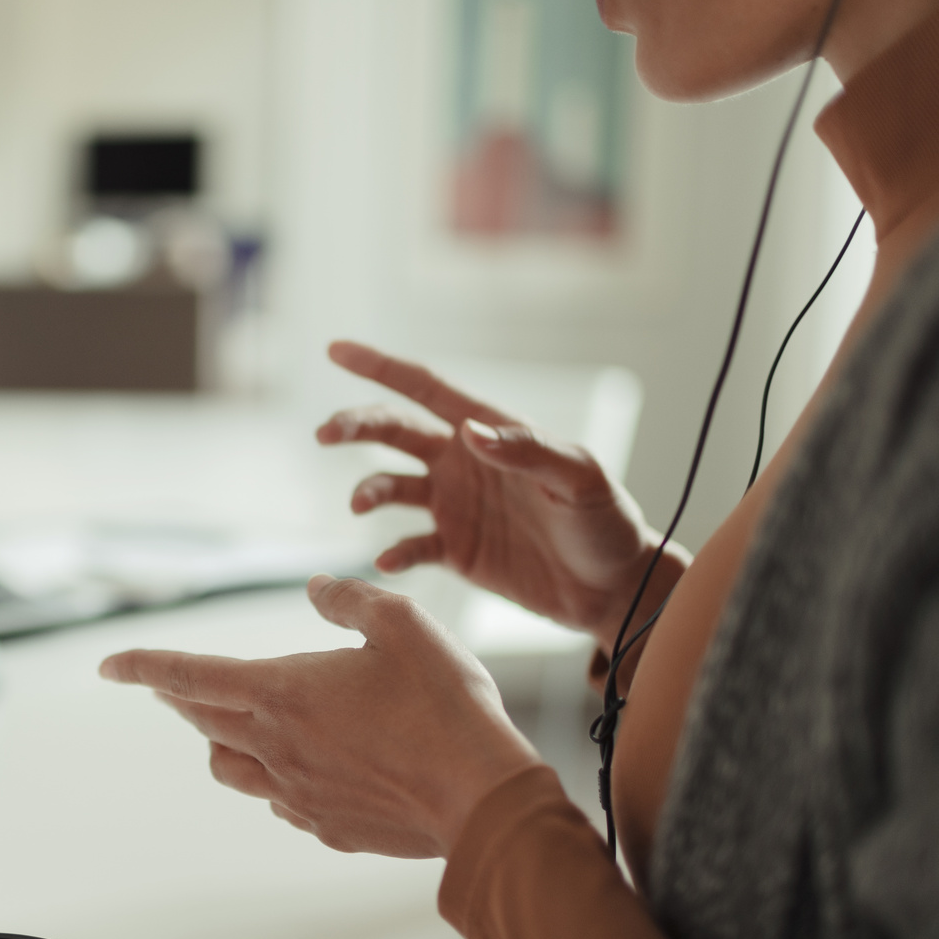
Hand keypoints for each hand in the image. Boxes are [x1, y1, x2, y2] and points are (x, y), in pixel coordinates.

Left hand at [100, 575, 540, 858]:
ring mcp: (298, 793)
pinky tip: (299, 766)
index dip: (144, 666)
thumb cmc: (444, 705)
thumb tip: (317, 590)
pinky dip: (272, 777)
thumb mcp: (402, 624)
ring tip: (231, 723)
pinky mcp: (326, 825)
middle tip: (168, 686)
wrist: (480, 797)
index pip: (190, 675)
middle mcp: (278, 746)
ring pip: (230, 767)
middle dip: (179, 698)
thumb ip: (349, 601)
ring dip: (218, 739)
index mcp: (284, 691)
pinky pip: (278, 800)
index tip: (107, 665)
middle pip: (202, 721)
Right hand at [317, 341, 686, 647]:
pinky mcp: (456, 551)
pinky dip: (392, 552)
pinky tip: (387, 561)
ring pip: (391, 486)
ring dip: (368, 490)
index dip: (379, 367)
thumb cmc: (606, 524)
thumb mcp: (577, 480)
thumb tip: (468, 430)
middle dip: (355, 426)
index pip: (425, 389)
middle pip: (394, 433)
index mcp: (489, 433)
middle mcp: (463, 463)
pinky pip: (410, 546)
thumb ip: (525, 451)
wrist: (614, 588)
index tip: (335, 349)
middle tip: (324, 433)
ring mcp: (455, 508)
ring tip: (361, 505)